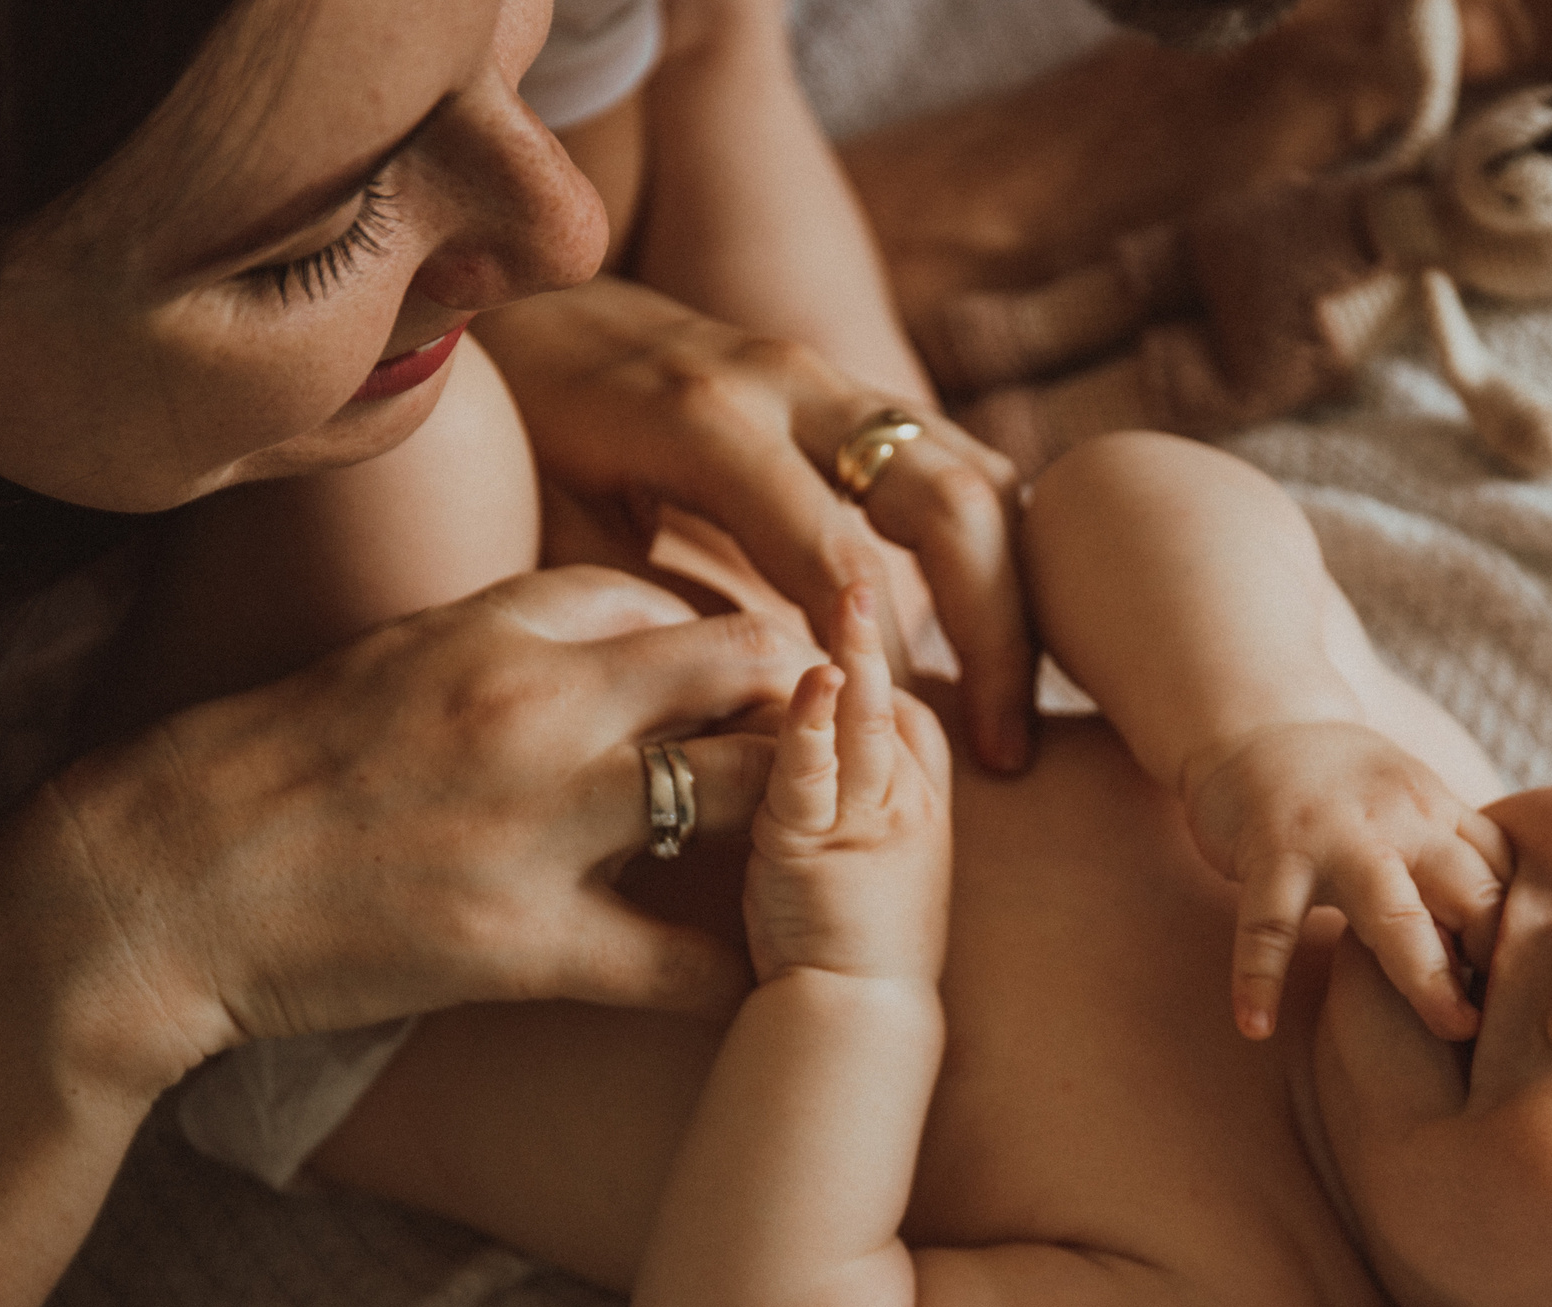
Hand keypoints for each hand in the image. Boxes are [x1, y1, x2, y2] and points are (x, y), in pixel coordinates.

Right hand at [47, 568, 814, 1058]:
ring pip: (743, 793)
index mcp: (495, 624)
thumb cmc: (282, 764)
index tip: (761, 687)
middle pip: (747, 662)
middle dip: (808, 705)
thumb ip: (519, 630)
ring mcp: (536, 822)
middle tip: (833, 760)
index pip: (668, 593)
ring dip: (797, 824)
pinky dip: (736, 977)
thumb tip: (637, 622)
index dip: (729, 641)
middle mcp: (535, 703)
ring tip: (818, 857)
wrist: (166, 885)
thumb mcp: (402, 654)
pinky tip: (759, 983)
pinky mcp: (520, 944)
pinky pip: (682, 964)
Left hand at [479, 278, 1035, 773]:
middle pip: (953, 501)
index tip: (900, 750)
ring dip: (1019, 595)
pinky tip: (999, 644)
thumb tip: (746, 720)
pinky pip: (964, 464)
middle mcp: (794, 385)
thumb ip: (654, 614)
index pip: (838, 556)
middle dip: (997, 631)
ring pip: (980, 476)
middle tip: (1005, 747)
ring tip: (1018, 712)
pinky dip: (1000, 552)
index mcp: (709, 424)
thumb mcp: (562, 531)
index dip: (880, 663)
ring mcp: (839, 380)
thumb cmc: (532, 440)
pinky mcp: (861, 394)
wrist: (533, 310)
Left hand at [742, 585, 952, 986]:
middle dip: (874, 639)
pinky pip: (818, 772)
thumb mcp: (853, 864)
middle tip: (855, 581)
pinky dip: (813, 724)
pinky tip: (811, 681)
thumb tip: (780, 753)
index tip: (844, 626)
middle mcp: (904, 805)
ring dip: (857, 658)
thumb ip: (830, 805)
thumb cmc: (842, 953)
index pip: (907, 716)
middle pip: (897, 703)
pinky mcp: (817, 845)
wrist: (855, 1022)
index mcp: (915, 806)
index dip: (876, 672)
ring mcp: (869, 823)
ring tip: (847, 597)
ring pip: (869, 724)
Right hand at [1186, 722, 1509, 1042]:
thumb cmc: (1339, 787)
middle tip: (1521, 1027)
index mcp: (1439, 815)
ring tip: (1451, 1031)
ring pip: (1392, 910)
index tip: (1533, 997)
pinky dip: (1257, 976)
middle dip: (1502, 958)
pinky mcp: (1271, 849)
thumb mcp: (1410, 805)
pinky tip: (1253, 1025)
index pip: (1503, 878)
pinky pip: (1267, 923)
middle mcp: (1402, 821)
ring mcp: (1336, 835)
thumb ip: (1451, 857)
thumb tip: (1506, 935)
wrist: (1254, 723)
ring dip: (1426, 974)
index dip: (1523, 939)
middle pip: (1470, 893)